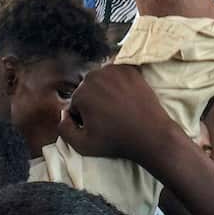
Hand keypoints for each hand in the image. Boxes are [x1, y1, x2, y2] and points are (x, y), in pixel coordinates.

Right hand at [57, 64, 174, 161]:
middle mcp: (95, 76)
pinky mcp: (130, 69)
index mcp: (81, 92)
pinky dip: (119, 83)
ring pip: (102, 81)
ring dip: (105, 91)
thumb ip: (64, 130)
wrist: (150, 134)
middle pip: (87, 90)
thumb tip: (63, 114)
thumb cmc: (116, 141)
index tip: (98, 126)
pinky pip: (117, 75)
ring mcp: (114, 70)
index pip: (76, 104)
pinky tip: (126, 97)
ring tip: (118, 108)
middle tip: (108, 118)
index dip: (84, 118)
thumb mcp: (83, 145)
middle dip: (93, 102)